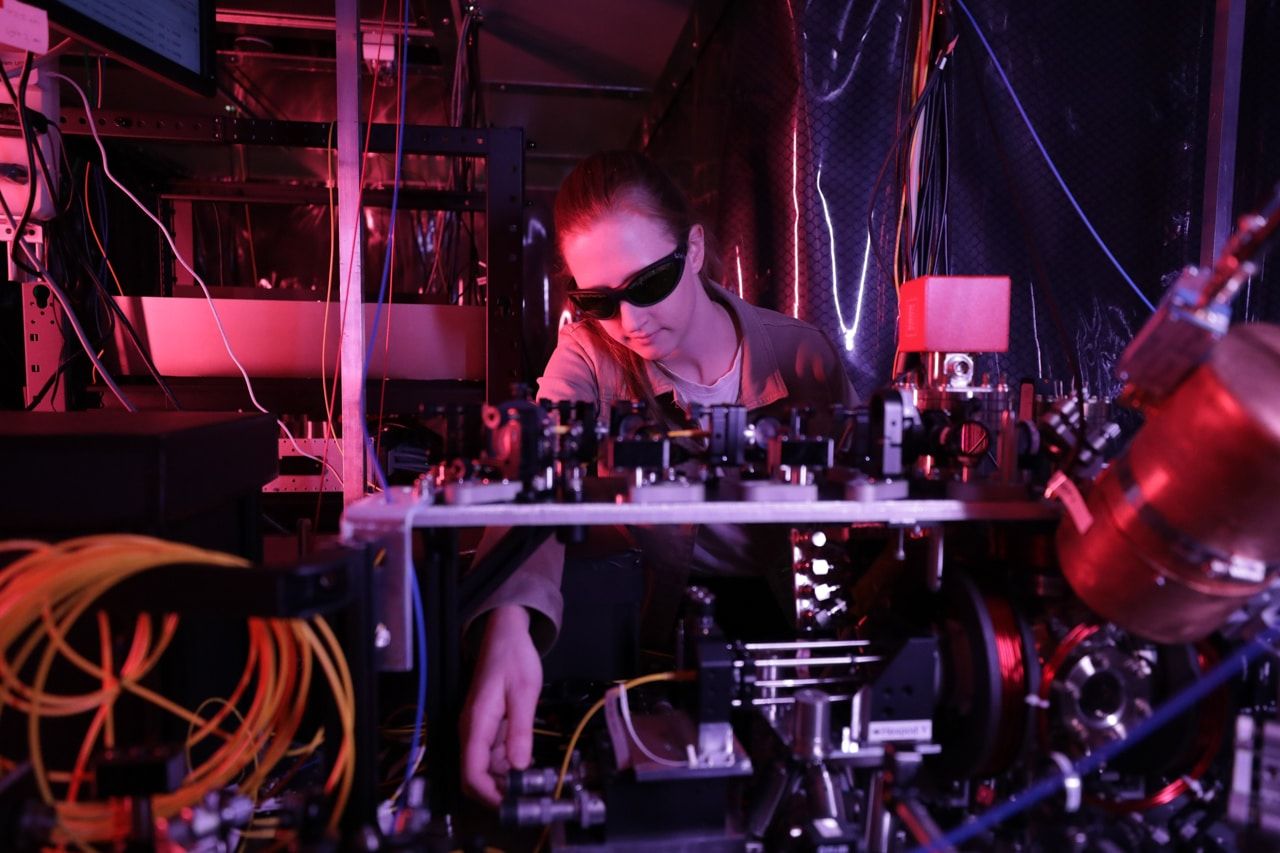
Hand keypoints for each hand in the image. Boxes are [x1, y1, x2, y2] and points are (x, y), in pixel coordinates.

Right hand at [460, 605, 542, 806]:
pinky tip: (529, 766)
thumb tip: (520, 767)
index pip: (471, 772)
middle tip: (528, 800)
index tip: (512, 806)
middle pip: (475, 776)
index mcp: (476, 724)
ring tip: (534, 786)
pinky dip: (508, 765)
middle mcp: (471, 731)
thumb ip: (521, 729)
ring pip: (485, 768)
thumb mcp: (524, 692)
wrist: (505, 633)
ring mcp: (479, 729)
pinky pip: (493, 755)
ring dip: (504, 780)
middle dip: (497, 792)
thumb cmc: (513, 658)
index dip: (488, 795)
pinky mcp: (488, 726)